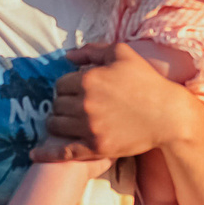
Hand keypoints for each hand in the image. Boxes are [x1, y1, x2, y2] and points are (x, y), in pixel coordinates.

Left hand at [36, 41, 190, 164]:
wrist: (168, 115)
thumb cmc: (147, 82)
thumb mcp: (123, 54)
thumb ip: (92, 51)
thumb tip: (67, 56)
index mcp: (89, 80)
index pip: (60, 84)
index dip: (67, 87)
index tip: (77, 91)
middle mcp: (85, 104)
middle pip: (56, 104)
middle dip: (62, 104)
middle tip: (73, 106)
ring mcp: (90, 128)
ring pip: (55, 125)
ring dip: (56, 122)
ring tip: (64, 122)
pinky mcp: (96, 148)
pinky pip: (62, 151)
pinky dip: (46, 152)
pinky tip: (34, 153)